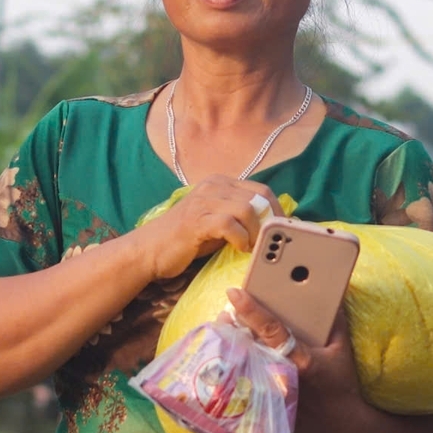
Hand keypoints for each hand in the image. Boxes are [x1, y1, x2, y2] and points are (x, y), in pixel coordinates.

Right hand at [132, 175, 277, 280]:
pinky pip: (230, 224)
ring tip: (253, 248)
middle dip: (271, 223)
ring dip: (256, 232)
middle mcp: (214, 185)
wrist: (149, 250)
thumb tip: (270, 226)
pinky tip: (239, 249)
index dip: (277, 211)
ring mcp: (204, 200)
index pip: (262, 189)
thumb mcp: (216, 222)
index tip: (282, 232)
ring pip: (247, 209)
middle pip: (259, 197)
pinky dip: (241, 239)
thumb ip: (239, 217)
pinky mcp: (197, 219)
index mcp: (221, 183)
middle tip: (271, 244)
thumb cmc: (185, 240)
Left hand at [225, 287, 362, 432]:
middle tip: (226, 311)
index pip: (270, 329)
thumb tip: (329, 295)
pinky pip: (239, 382)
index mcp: (301, 360)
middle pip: (246, 344)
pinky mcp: (262, 406)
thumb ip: (335, 321)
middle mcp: (280, 376)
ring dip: (229, 344)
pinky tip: (228, 357)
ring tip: (225, 329)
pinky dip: (232, 367)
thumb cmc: (341, 385)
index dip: (250, 309)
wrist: (339, 427)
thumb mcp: (343, 350)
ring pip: (237, 362)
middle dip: (232, 324)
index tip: (234, 292)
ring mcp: (268, 393)